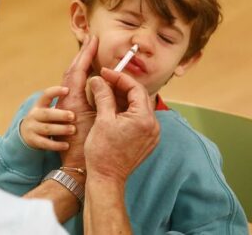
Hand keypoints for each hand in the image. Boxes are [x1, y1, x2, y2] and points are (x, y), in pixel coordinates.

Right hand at [20, 86, 75, 150]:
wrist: (26, 134)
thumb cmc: (46, 120)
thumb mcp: (49, 110)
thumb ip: (61, 105)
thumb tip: (80, 93)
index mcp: (40, 105)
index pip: (46, 95)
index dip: (55, 91)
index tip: (67, 90)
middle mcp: (34, 115)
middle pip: (46, 114)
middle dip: (60, 115)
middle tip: (73, 116)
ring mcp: (32, 128)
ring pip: (46, 129)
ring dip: (60, 129)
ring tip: (73, 130)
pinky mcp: (33, 141)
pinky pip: (45, 143)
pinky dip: (56, 145)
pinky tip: (67, 145)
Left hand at [55, 35, 98, 167]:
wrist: (75, 168)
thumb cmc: (86, 147)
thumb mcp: (97, 120)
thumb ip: (100, 97)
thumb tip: (101, 78)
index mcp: (71, 99)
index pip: (78, 70)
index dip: (86, 54)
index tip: (93, 39)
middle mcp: (66, 99)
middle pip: (73, 71)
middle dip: (82, 54)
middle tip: (91, 39)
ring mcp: (67, 105)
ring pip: (73, 79)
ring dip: (82, 64)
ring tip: (90, 51)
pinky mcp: (71, 111)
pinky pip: (76, 88)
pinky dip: (83, 77)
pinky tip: (91, 75)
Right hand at [85, 68, 159, 182]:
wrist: (107, 178)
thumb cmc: (103, 152)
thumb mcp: (102, 119)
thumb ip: (103, 95)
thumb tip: (98, 79)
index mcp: (144, 118)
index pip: (135, 88)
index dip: (119, 77)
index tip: (104, 72)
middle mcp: (153, 125)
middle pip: (139, 96)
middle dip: (121, 86)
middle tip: (104, 80)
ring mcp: (152, 134)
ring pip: (139, 107)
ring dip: (123, 97)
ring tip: (105, 92)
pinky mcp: (147, 141)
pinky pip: (139, 118)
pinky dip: (126, 110)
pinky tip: (112, 107)